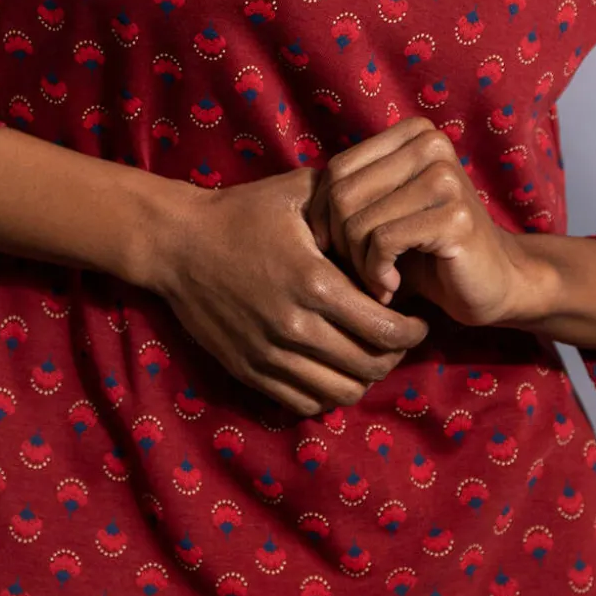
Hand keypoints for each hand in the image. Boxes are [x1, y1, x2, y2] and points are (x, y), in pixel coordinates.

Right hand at [154, 167, 430, 418]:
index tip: (419, 321)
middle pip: (368, 367)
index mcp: (313, 282)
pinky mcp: (249, 370)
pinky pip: (304, 402)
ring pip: (340, 392)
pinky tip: (333, 368)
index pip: (384, 329)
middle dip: (395, 356)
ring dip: (363, 378)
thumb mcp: (297, 193)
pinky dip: (327, 393)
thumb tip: (391, 211)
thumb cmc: (240, 212)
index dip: (412, 331)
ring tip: (369, 356)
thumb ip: (346, 202)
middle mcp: (294, 327)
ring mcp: (269, 354)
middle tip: (400, 339)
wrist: (175, 243)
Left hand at [305, 116, 538, 328]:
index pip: (335, 170)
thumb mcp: (383, 211)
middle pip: (343, 195)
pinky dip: (377, 275)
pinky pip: (383, 243)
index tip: (338, 250)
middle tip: (360, 271)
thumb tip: (286, 207)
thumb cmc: (426, 251)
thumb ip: (348, 195)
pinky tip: (392, 288)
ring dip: (360, 265)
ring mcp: (446, 177)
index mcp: (413, 134)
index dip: (324, 217)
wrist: (493, 283)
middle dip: (341, 244)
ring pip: (359, 222)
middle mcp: (431, 144)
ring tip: (377, 281)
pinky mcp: (455, 216)